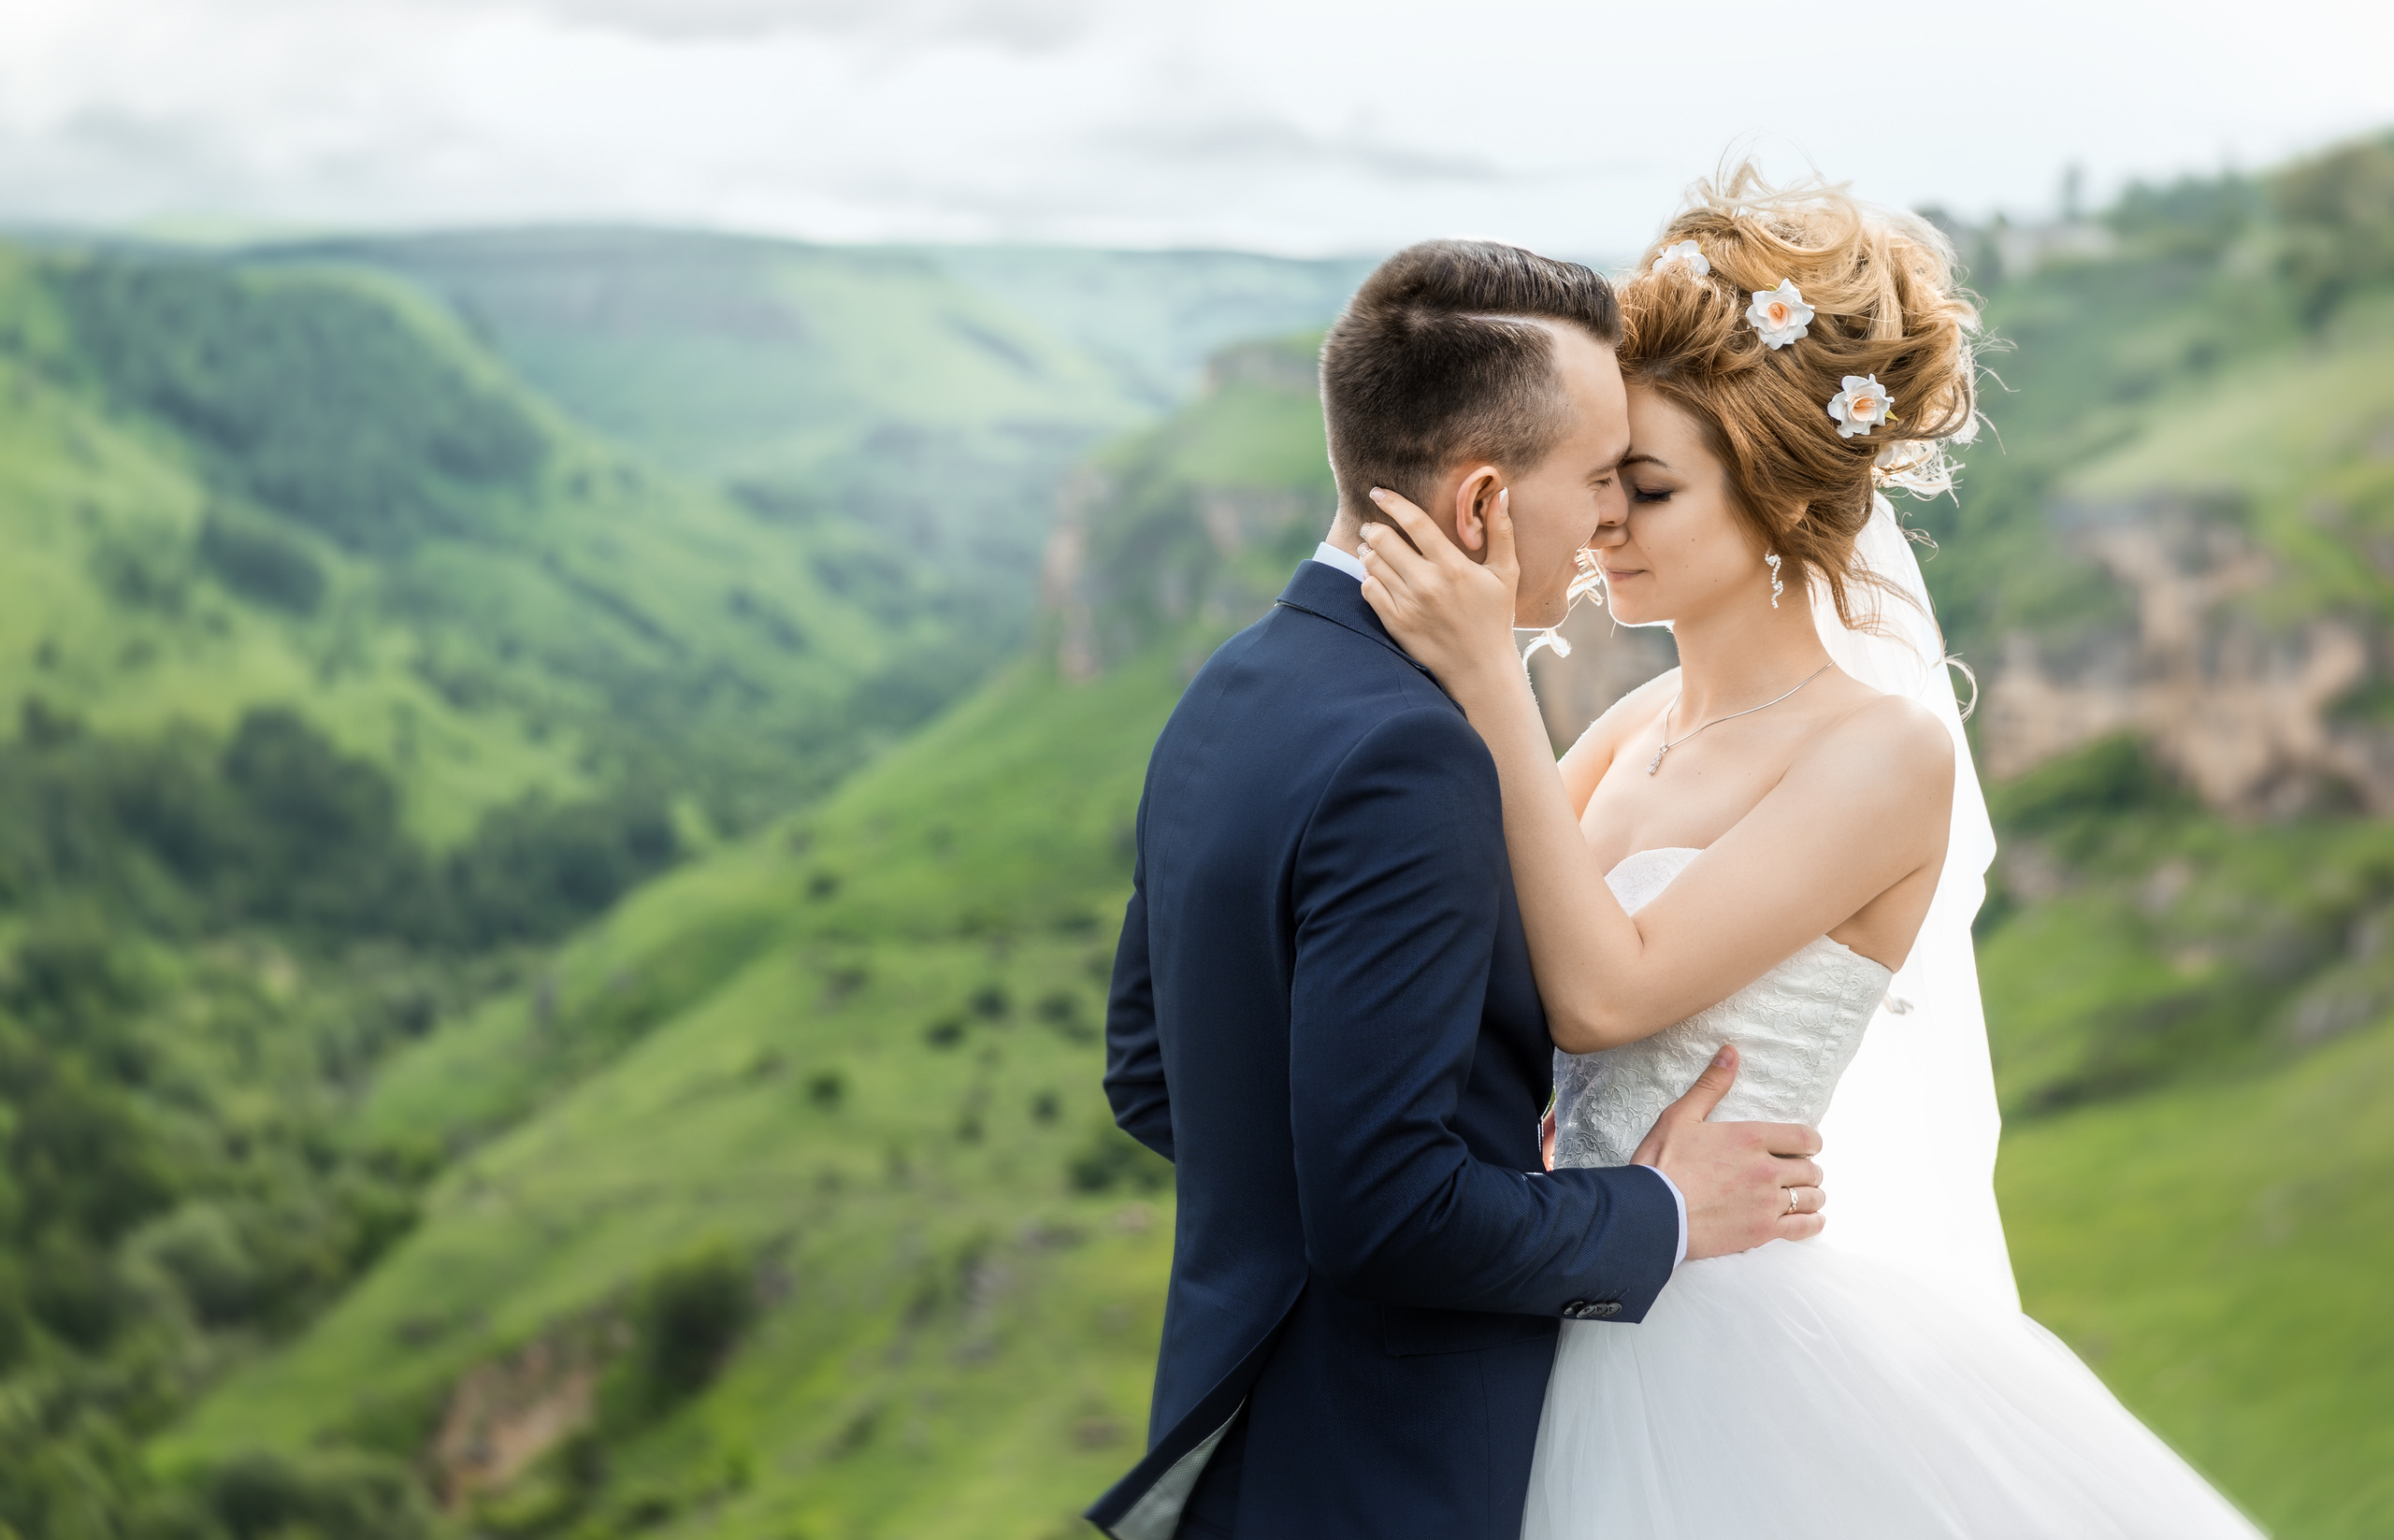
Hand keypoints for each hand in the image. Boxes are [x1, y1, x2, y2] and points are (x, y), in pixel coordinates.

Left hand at [1356, 486, 1524, 698]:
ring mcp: (1408, 605)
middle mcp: (1427, 583)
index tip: (1378, 491)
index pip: (1415, 522)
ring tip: (1372, 548)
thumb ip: (1502, 531)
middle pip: (1384, 540)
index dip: (1392, 502)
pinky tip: (1376, 575)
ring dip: (1368, 551)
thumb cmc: (1494, 617)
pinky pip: (1368, 589)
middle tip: (1373, 526)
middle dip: (1374, 527)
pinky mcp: (1395, 623)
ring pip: (1372, 564)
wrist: (1479, 668)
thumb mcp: (1505, 573)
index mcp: (1453, 566)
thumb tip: (1502, 492)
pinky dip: (1368, 577)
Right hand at [1631, 1044, 1824, 1259]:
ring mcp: (1767, 1202)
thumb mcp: (1681, 1116)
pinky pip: (1803, 1227)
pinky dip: (1811, 1222)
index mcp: (1751, 1137)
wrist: (1651, 1213)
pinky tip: (1809, 1219)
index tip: (1804, 1147)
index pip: (1805, 1137)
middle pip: (1811, 1169)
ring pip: (1811, 1197)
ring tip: (1801, 1196)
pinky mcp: (1763, 1231)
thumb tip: (1730, 1052)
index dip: (1810, 1142)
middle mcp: (1767, 1168)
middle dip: (1807, 1170)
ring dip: (1810, 1195)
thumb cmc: (1662, 1163)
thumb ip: (1711, 1085)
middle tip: (1796, 1173)